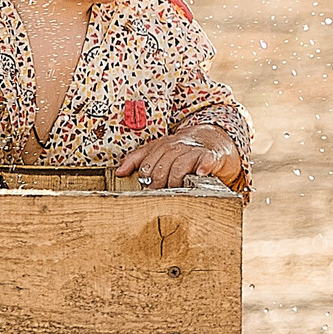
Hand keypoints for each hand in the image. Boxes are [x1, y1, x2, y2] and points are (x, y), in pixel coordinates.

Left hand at [114, 126, 240, 189]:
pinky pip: (205, 161)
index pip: (147, 164)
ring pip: (179, 166)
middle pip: (161, 167)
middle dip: (159, 183)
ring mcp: (194, 151)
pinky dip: (202, 168)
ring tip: (177, 190)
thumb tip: (119, 172)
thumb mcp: (159, 151)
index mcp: (162, 146)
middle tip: (162, 194)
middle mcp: (177, 146)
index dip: (146, 179)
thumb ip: (138, 160)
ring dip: (175, 181)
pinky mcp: (211, 156)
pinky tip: (199, 175)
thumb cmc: (183, 150)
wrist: (213, 139)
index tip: (148, 189)